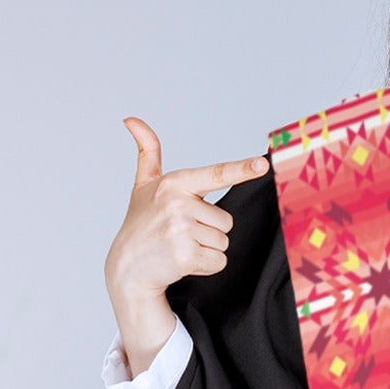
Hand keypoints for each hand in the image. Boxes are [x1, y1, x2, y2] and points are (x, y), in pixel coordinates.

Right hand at [104, 116, 269, 312]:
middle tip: (181, 234)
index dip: (242, 169)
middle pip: (226, 220)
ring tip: (180, 247)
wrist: (127, 268)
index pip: (216, 175)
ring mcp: (181, 230)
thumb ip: (147, 153)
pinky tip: (182, 262)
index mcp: (174, 183)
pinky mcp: (185, 255)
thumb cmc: (141, 225)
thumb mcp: (143, 186)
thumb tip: (131, 119)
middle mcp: (178, 204)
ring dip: (207, 249)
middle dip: (210, 231)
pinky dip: (205, 266)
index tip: (262, 164)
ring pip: (223, 241)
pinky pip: (218, 261)